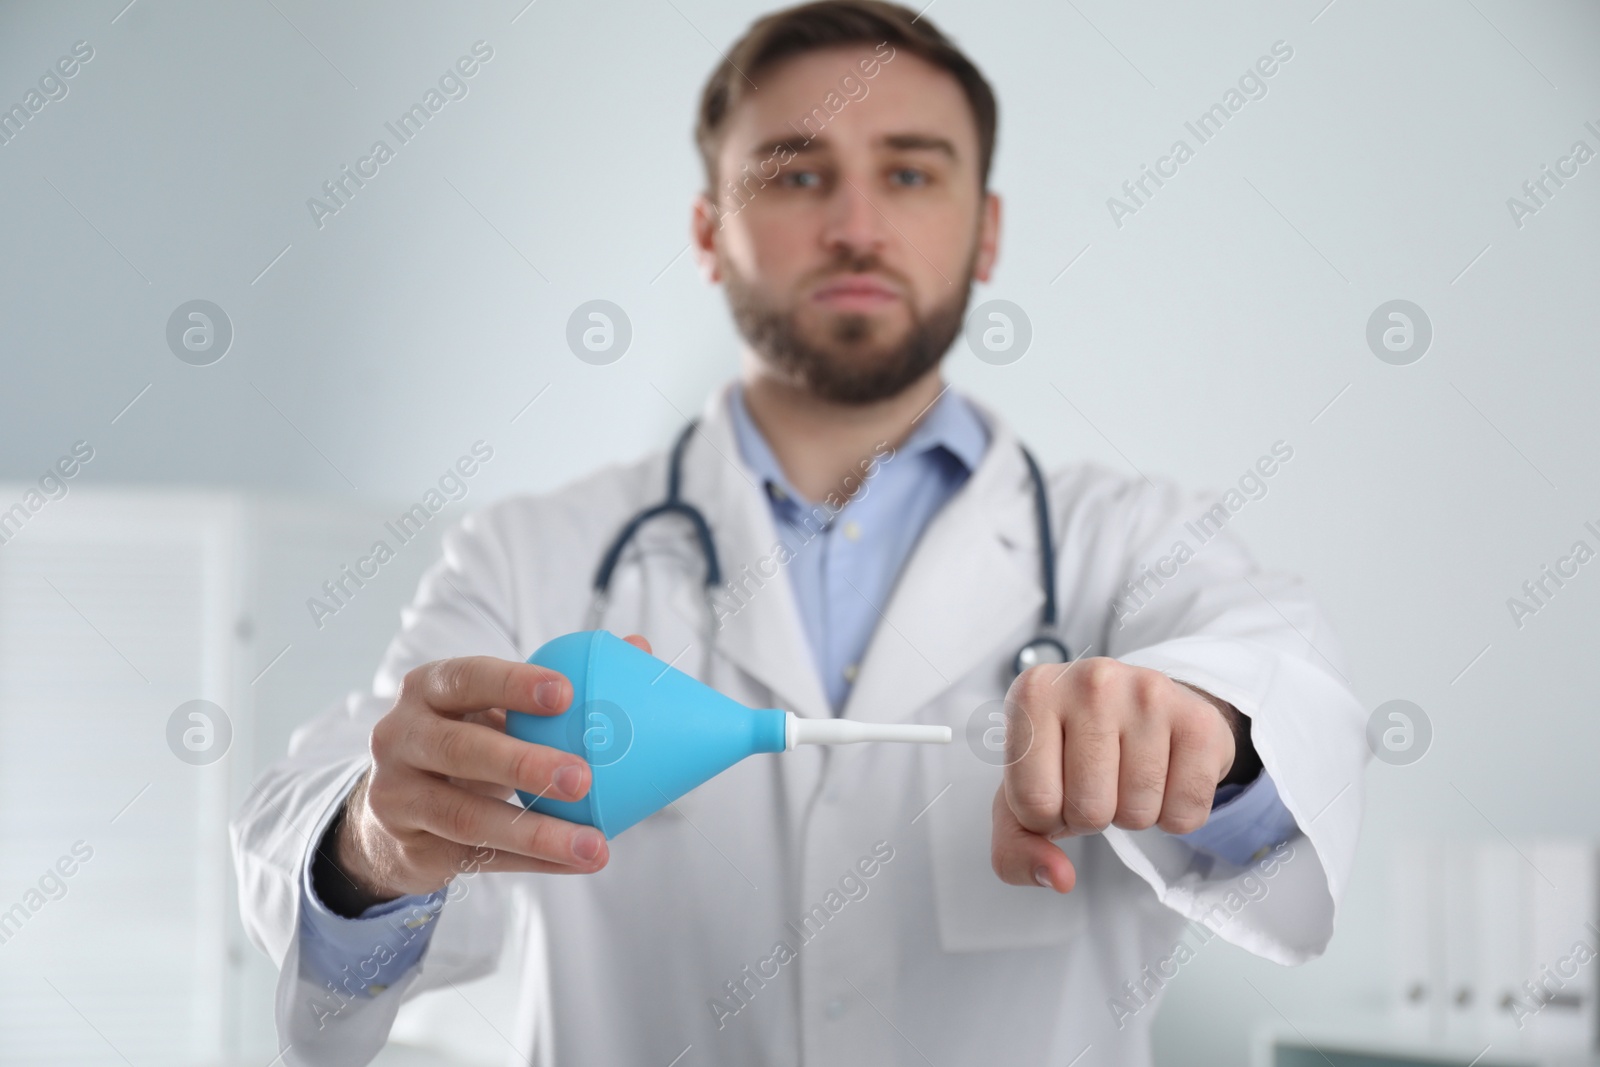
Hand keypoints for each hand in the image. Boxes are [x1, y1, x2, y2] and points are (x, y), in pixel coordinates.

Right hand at [314, 635, 652, 915]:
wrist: (396, 811)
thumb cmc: (467, 740)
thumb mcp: (494, 707)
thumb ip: (556, 683)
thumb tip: (638, 646)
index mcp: (428, 688)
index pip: (467, 677)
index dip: (513, 684)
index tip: (567, 692)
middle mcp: (401, 736)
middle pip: (459, 748)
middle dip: (523, 762)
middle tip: (583, 777)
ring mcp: (398, 795)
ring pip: (467, 816)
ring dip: (536, 831)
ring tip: (592, 843)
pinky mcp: (410, 847)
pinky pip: (478, 857)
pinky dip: (532, 860)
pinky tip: (576, 860)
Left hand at [989, 658, 1239, 893]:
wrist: (1142, 711)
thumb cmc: (1072, 752)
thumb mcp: (1024, 797)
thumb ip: (1016, 850)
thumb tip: (1059, 878)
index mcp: (1033, 694)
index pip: (1033, 802)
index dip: (1047, 818)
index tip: (1058, 786)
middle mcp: (1090, 681)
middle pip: (1088, 810)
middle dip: (1092, 817)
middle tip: (1099, 780)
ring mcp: (1149, 694)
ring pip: (1137, 814)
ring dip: (1132, 815)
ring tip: (1128, 774)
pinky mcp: (1199, 721)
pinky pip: (1185, 814)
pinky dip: (1174, 815)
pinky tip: (1165, 776)